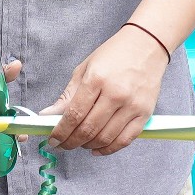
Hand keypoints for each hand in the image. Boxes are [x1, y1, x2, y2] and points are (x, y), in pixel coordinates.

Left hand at [47, 29, 165, 154]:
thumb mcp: (85, 69)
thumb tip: (47, 115)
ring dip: (88, 146)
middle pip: (88, 129)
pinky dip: (109, 149)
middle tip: (63, 144)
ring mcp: (132, 105)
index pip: (74, 115)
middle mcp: (115, 94)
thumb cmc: (114, 55)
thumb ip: (67, 96)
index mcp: (96, 80)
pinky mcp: (145, 113)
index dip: (60, 132)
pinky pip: (125, 140)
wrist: (147, 45)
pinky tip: (97, 148)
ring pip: (105, 138)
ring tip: (80, 143)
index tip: (53, 140)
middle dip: (71, 142)